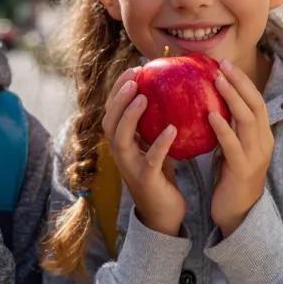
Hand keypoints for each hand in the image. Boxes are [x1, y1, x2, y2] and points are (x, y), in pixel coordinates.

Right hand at [103, 67, 185, 236]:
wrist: (164, 214)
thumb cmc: (160, 175)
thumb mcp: (154, 144)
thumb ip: (155, 123)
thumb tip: (171, 92)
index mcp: (122, 142)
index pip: (112, 111)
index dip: (118, 89)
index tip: (135, 69)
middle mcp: (120, 153)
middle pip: (110, 120)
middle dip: (118, 97)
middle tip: (134, 77)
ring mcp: (130, 168)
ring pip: (121, 139)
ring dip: (130, 116)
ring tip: (143, 98)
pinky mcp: (146, 181)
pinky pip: (150, 160)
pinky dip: (159, 144)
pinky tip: (172, 129)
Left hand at [208, 60, 273, 236]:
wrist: (238, 214)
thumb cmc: (231, 179)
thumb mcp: (233, 148)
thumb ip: (228, 128)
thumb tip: (209, 103)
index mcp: (262, 136)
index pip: (256, 102)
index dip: (243, 82)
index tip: (225, 65)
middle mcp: (263, 142)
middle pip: (256, 105)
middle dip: (240, 83)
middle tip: (222, 65)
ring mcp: (256, 156)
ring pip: (247, 121)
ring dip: (232, 98)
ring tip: (217, 81)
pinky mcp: (243, 170)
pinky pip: (233, 145)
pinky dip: (223, 128)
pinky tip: (210, 115)